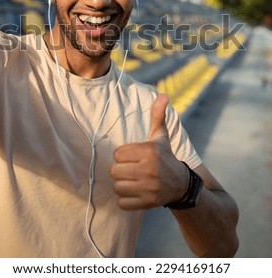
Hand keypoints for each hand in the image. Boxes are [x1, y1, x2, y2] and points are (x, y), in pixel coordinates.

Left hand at [110, 94, 187, 209]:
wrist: (181, 185)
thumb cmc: (165, 156)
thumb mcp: (161, 136)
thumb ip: (158, 115)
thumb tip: (163, 94)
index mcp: (149, 151)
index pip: (117, 154)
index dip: (122, 155)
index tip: (132, 156)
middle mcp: (149, 169)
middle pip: (114, 171)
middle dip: (121, 170)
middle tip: (132, 170)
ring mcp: (149, 188)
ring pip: (117, 187)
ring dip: (123, 185)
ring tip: (134, 181)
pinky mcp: (147, 203)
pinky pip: (122, 203)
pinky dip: (126, 200)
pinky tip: (136, 193)